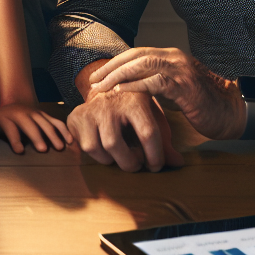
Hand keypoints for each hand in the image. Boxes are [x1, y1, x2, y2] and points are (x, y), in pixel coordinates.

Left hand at [0, 100, 68, 153]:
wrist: (15, 102)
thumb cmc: (1, 118)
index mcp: (8, 117)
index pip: (11, 128)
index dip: (15, 139)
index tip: (19, 151)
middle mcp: (23, 114)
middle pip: (31, 125)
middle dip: (37, 137)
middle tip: (42, 150)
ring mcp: (36, 114)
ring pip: (46, 123)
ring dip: (53, 135)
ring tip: (59, 147)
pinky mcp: (45, 116)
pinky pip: (56, 122)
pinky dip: (64, 130)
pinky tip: (70, 141)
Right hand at [65, 89, 183, 172]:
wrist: (109, 87)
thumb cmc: (136, 108)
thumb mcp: (153, 118)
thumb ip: (165, 142)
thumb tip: (179, 163)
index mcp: (135, 100)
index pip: (146, 133)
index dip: (154, 156)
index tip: (155, 166)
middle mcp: (109, 102)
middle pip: (113, 143)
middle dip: (128, 162)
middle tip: (136, 164)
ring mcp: (89, 109)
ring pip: (94, 146)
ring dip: (109, 159)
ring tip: (120, 156)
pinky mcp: (75, 116)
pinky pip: (82, 146)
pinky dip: (96, 155)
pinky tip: (106, 150)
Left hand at [86, 46, 246, 140]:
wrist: (234, 112)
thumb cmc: (206, 104)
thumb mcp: (176, 90)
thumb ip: (157, 84)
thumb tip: (132, 89)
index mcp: (171, 57)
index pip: (136, 53)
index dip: (115, 63)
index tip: (98, 76)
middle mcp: (174, 58)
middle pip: (135, 55)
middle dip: (110, 68)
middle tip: (93, 81)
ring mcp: (180, 70)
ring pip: (142, 64)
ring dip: (118, 75)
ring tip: (101, 88)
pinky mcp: (185, 86)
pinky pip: (155, 82)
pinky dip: (135, 86)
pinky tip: (121, 92)